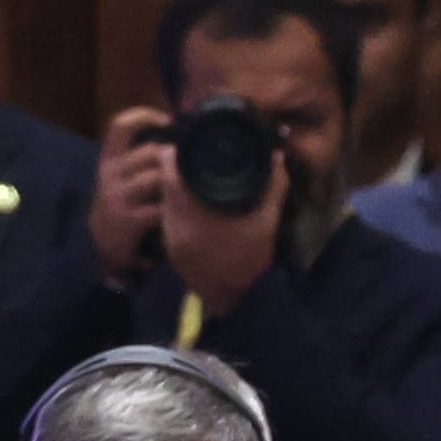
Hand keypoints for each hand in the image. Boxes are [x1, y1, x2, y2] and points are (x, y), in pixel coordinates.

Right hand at [91, 108, 173, 286]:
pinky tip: (177, 215)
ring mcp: (117, 197)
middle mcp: (110, 174)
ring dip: (176, 184)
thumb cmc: (121, 206)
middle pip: (151, 151)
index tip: (168, 120)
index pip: (121, 126)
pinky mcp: (127, 220)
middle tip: (189, 167)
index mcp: (109, 159)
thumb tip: (178, 137)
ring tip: (185, 192)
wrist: (101, 247)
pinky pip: (159, 208)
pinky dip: (173, 211)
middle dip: (174, 159)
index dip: (145, 116)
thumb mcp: (122, 178)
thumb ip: (143, 160)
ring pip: (157, 178)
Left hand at [153, 150, 280, 310]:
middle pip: (164, 184)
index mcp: (194, 215)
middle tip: (190, 151)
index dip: (176, 152)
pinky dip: (176, 203)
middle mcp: (174, 225)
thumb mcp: (267, 221)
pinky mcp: (170, 248)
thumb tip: (277, 155)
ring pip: (163, 200)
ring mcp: (169, 238)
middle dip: (175, 166)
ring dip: (174, 185)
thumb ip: (273, 186)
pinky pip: (166, 215)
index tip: (187, 140)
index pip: (170, 173)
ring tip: (192, 171)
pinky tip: (192, 198)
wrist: (238, 300)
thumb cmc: (252, 260)